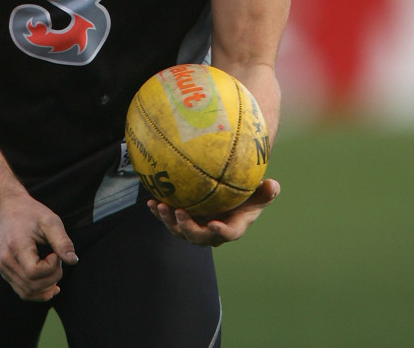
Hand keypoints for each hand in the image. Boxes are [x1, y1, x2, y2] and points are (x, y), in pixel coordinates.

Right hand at [0, 193, 78, 300]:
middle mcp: (6, 260)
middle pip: (32, 285)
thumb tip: (74, 261)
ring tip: (55, 268)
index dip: (51, 267)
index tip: (56, 253)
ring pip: (27, 292)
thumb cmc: (31, 214)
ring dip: (47, 287)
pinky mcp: (6, 273)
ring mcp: (4, 269)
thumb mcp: (50, 221)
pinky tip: (52, 286)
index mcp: (16, 246)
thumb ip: (62, 241)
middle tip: (57, 258)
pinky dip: (38, 292)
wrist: (8, 210)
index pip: (34, 272)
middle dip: (53, 277)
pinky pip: (23, 291)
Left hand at [147, 178, 279, 247]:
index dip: (220, 232)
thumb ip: (265, 192)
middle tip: (180, 212)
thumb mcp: (258, 193)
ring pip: (180, 231)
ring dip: (169, 221)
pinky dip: (158, 212)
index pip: (228, 234)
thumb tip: (273, 185)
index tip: (214, 224)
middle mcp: (211, 232)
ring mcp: (195, 228)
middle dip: (187, 228)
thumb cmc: (246, 195)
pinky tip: (149, 202)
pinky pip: (169, 219)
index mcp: (232, 227)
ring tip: (160, 207)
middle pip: (198, 237)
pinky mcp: (182, 220)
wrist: (229, 197)